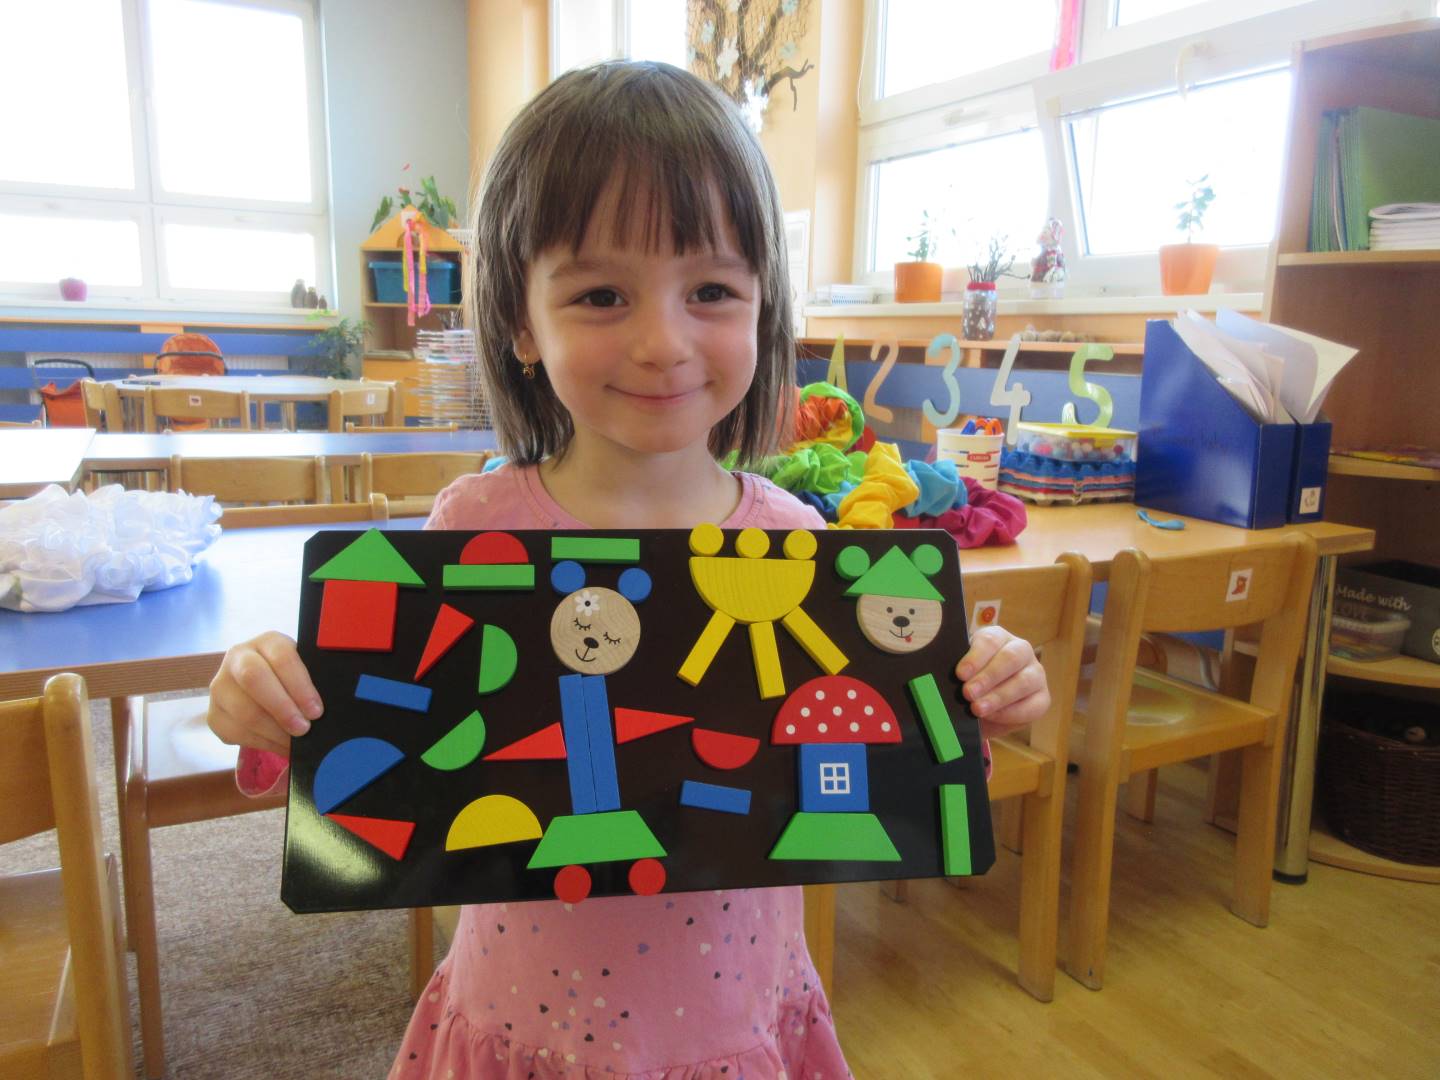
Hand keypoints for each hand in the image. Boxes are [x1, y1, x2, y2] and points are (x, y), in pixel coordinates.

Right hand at [208, 631, 321, 755]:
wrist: (264, 688)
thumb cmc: (294, 679)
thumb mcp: (306, 670)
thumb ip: (315, 682)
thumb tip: (322, 710)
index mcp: (268, 642)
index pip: (282, 657)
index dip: (300, 686)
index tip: (316, 711)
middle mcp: (238, 657)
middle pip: (254, 678)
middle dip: (282, 709)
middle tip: (303, 729)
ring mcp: (220, 685)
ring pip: (243, 711)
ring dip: (273, 732)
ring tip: (294, 743)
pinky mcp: (214, 714)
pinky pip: (236, 733)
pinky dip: (262, 743)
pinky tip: (280, 745)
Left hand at [955, 625, 1048, 738]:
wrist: (980, 710)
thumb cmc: (967, 684)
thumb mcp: (960, 676)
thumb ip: (956, 674)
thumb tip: (944, 679)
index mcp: (997, 637)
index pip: (990, 640)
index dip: (976, 657)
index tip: (960, 674)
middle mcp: (1020, 651)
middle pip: (1011, 658)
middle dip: (988, 677)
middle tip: (968, 693)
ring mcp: (1035, 673)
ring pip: (1024, 681)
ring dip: (999, 696)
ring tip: (977, 709)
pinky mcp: (1042, 698)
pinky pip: (1032, 705)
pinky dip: (1010, 713)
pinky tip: (993, 717)